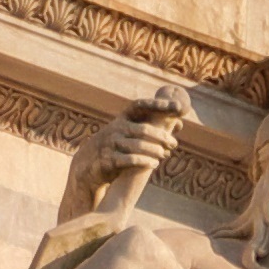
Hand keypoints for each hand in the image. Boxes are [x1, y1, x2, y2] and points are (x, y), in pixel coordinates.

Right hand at [61, 87, 186, 216]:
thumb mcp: (130, 133)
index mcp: (122, 118)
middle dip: (161, 136)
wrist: (89, 164)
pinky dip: (144, 161)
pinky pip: (130, 160)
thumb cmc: (116, 146)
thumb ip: (152, 127)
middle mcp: (116, 128)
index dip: (157, 104)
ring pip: (138, 146)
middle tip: (173, 144)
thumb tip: (180, 123)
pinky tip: (154, 163)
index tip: (176, 107)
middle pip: (144, 130)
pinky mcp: (108, 159)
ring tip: (164, 155)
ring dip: (155, 151)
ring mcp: (111, 144)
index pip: (140, 105)